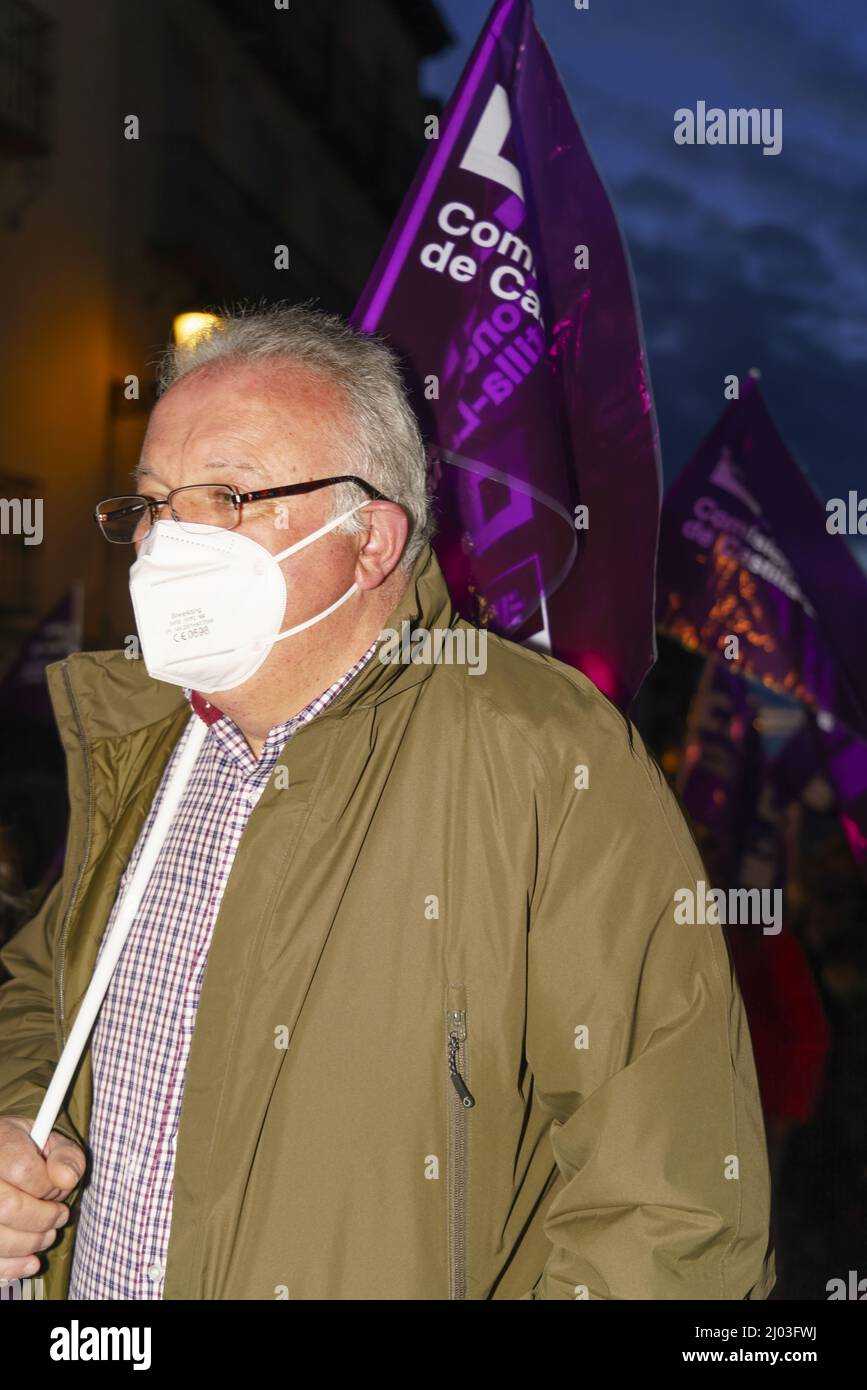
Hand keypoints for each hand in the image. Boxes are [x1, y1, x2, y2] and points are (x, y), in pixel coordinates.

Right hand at [0, 1116, 84, 1281]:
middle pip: (7, 1208)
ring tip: (48, 1234)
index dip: (48, 1186)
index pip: (23, 1170)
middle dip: (43, 1218)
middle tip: (60, 1215)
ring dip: (30, 1243)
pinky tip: (31, 1259)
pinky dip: (12, 1266)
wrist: (1, 1156)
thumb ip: (67, 1156)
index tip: (59, 1188)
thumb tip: (66, 1179)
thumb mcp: (52, 1141)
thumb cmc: (27, 1150)